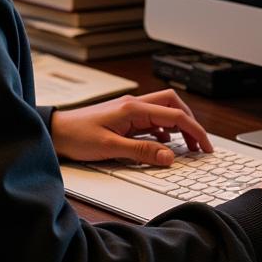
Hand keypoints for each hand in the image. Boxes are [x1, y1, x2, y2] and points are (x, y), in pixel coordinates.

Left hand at [50, 89, 213, 165]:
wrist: (56, 131)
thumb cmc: (77, 136)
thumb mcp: (111, 148)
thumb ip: (142, 152)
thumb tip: (169, 156)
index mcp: (133, 108)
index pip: (174, 115)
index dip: (194, 130)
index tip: (205, 146)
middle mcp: (134, 105)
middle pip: (173, 105)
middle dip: (190, 122)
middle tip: (199, 144)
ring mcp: (129, 110)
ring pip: (164, 111)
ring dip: (178, 126)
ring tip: (187, 146)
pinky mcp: (124, 118)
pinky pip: (152, 120)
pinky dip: (164, 130)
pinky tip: (163, 144)